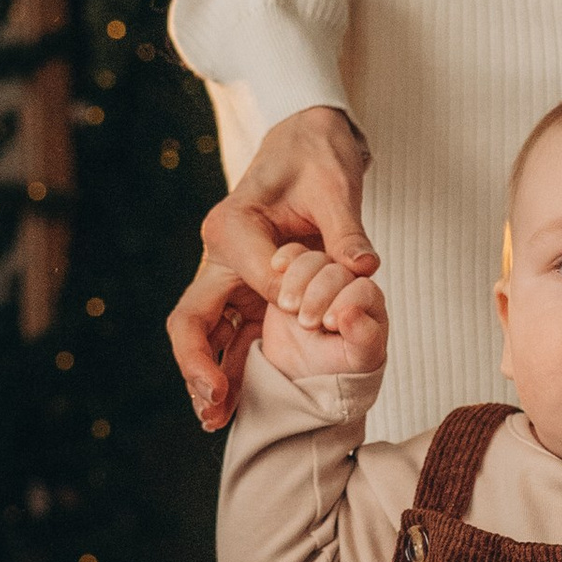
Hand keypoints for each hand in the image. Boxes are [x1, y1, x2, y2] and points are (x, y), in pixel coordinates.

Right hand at [168, 105, 375, 431]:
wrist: (307, 141)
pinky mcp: (243, 290)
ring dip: (208, 377)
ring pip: (204, 334)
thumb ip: (346, 230)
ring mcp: (227, 276)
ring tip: (217, 421)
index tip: (309, 316)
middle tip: (215, 405)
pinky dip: (229, 369)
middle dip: (200, 363)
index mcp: (232, 225)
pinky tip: (234, 406)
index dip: (281, 300)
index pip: (249, 277)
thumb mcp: (335, 186)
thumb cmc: (317, 157)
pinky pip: (229, 335)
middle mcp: (220, 254)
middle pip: (195, 317)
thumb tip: (366, 269)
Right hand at [262, 246, 389, 383]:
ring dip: (298, 280)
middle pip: (337, 272)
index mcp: (370, 301)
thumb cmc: (337, 367)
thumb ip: (365, 339)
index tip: (329, 324)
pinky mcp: (295, 274)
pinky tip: (277, 268)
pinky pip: (291, 255)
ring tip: (288, 307)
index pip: (363, 289)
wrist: (300, 371)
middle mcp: (348, 283)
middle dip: (319, 295)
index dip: (346, 302)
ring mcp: (321, 275)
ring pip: (313, 259)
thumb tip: (353, 314)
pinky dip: (284, 260)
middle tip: (307, 324)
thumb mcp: (358, 361)